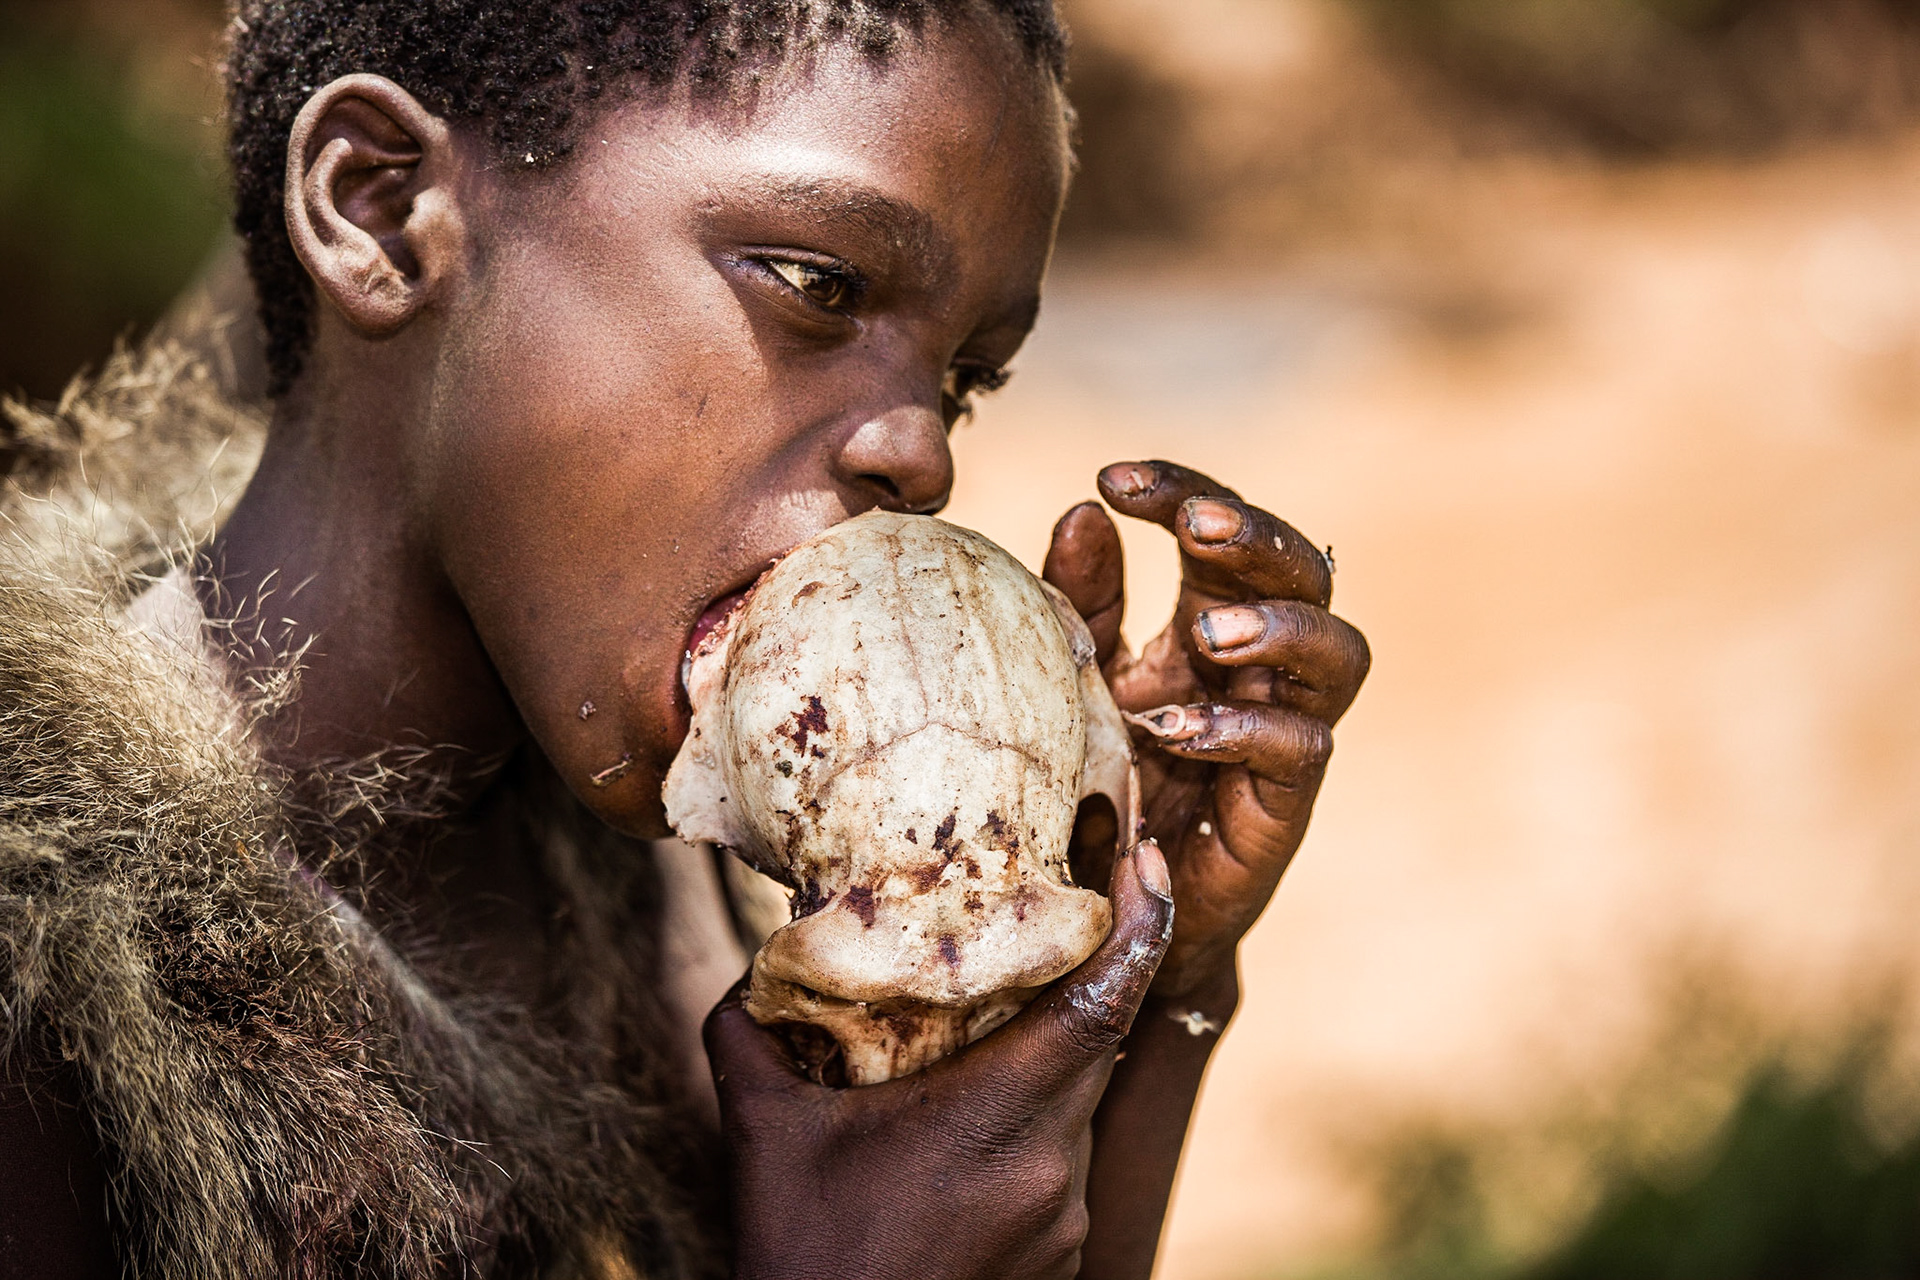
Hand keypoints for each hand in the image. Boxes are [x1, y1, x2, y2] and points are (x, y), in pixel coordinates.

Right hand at [706, 841, 1174, 1279]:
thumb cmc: (802, 1254)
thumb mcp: (761, 1133)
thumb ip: (749, 1031)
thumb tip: (753, 969)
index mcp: (994, 1118)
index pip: (1101, 1001)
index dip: (1136, 921)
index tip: (1145, 854)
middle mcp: (1051, 1167)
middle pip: (1098, 1039)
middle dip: (1090, 968)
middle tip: (1072, 898)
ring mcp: (1065, 1219)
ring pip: (1078, 1101)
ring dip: (1048, 1054)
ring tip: (995, 1017)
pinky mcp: (1063, 1257)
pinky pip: (1063, 1160)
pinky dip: (1033, 1122)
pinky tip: (975, 1120)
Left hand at [1044, 462, 1368, 998]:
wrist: (1117, 902)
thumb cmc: (1102, 774)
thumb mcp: (1079, 676)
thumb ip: (1082, 601)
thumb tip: (1081, 512)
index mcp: (1212, 616)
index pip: (1220, 531)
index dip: (1180, 491)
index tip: (1110, 478)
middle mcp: (1264, 664)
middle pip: (1302, 571)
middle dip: (1254, 535)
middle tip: (1194, 522)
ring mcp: (1285, 727)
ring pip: (1336, 653)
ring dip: (1280, 627)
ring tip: (1210, 630)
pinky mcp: (1285, 801)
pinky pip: (1299, 750)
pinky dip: (1244, 731)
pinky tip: (1178, 730)